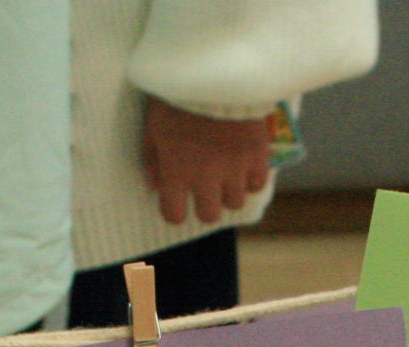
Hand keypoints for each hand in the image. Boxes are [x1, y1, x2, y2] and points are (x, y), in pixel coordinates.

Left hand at [142, 97, 270, 225]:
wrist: (214, 67)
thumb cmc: (176, 93)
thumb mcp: (153, 123)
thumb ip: (151, 158)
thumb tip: (152, 186)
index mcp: (176, 171)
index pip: (174, 215)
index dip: (174, 210)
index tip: (176, 200)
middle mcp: (206, 177)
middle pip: (209, 216)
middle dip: (206, 205)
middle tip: (205, 188)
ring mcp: (235, 167)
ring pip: (236, 202)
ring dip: (229, 191)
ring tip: (227, 174)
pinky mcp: (257, 153)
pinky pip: (257, 183)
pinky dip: (251, 178)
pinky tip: (244, 165)